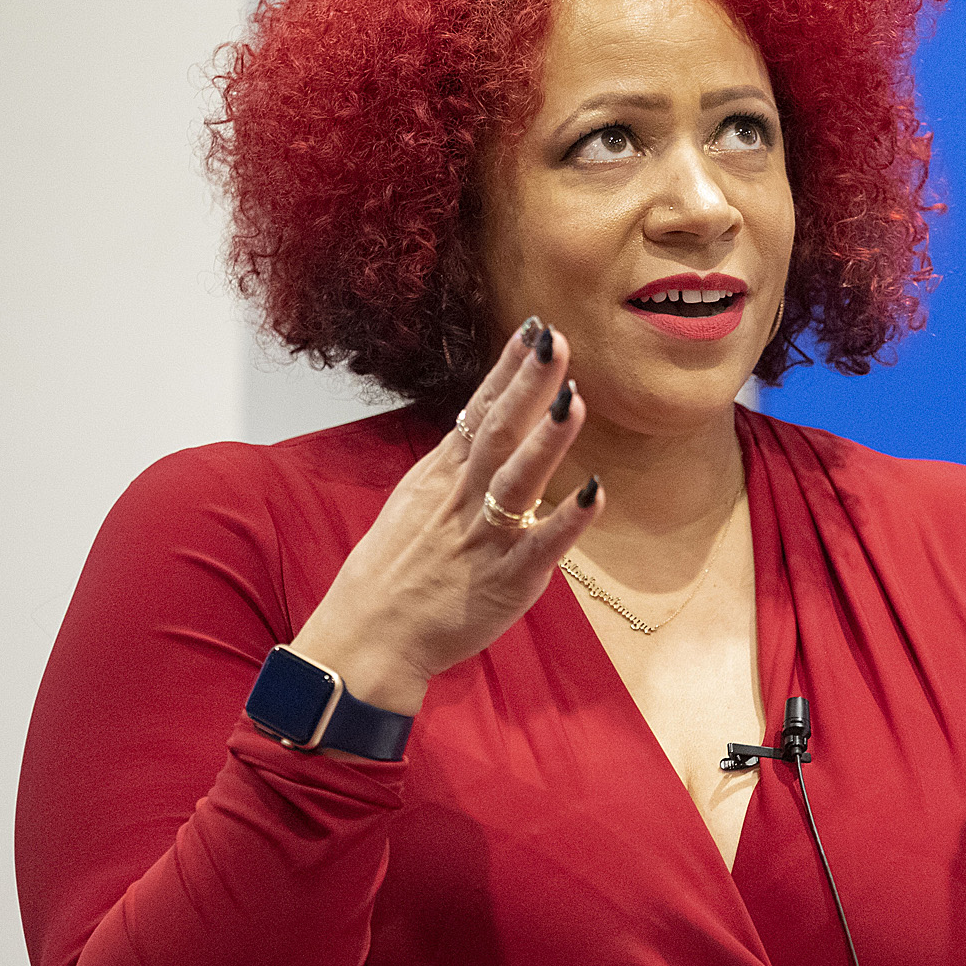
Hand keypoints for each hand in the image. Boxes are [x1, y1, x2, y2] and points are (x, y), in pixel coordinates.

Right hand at [288, 319, 602, 713]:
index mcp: (442, 476)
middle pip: (498, 433)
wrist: (369, 637)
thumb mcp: (416, 500)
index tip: (535, 328)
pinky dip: (567, 521)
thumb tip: (484, 418)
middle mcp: (462, 499)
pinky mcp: (504, 582)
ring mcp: (483, 539)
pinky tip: (595, 493)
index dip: (509, 370)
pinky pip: (539, 547)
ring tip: (574, 401)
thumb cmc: (395, 570)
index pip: (480, 411)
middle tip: (556, 343)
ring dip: (547, 442)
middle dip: (528, 387)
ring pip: (516, 482)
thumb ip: (455, 462)